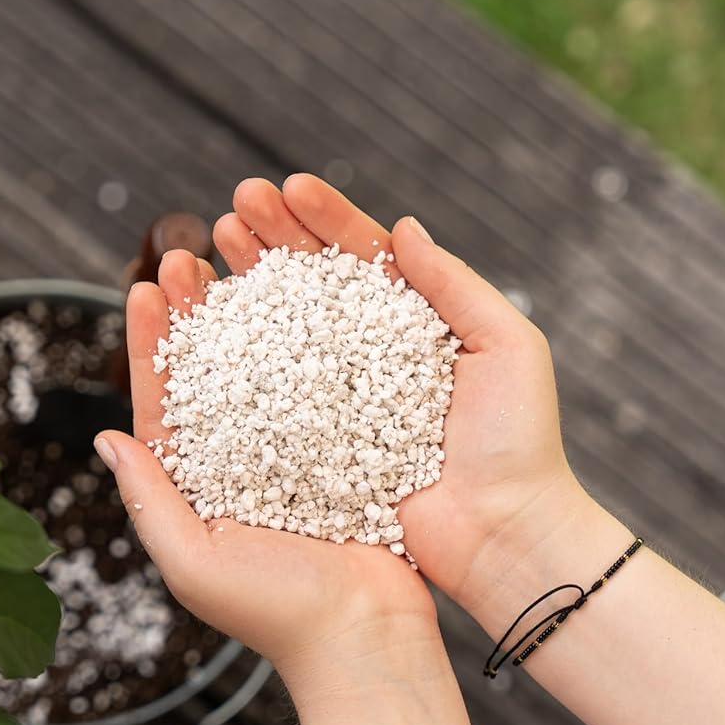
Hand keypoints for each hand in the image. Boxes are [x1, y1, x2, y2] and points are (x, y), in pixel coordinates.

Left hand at [93, 233, 438, 691]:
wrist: (366, 636)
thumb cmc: (276, 613)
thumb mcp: (193, 561)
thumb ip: (149, 500)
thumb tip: (106, 438)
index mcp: (199, 485)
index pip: (165, 402)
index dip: (152, 344)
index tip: (143, 289)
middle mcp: (244, 460)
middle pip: (213, 369)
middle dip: (194, 310)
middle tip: (184, 255)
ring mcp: (297, 449)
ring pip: (266, 364)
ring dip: (248, 310)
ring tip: (237, 258)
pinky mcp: (347, 445)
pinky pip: (324, 381)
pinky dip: (310, 336)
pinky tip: (306, 294)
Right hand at [207, 175, 599, 612]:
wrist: (504, 538)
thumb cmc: (519, 442)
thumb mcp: (507, 347)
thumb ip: (455, 284)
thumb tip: (403, 226)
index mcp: (415, 325)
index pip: (363, 257)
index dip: (324, 219)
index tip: (285, 187)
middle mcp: (370, 357)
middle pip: (311, 285)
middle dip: (271, 239)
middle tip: (234, 204)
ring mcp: (340, 401)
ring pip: (282, 332)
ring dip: (244, 287)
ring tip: (205, 252)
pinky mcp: (318, 448)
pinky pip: (270, 399)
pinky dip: (235, 362)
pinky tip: (205, 327)